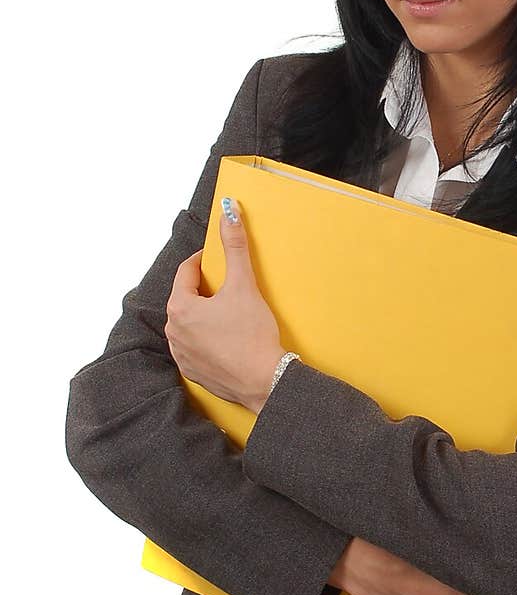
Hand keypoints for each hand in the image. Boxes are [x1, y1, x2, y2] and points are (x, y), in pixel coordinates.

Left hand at [164, 195, 284, 412]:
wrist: (264, 381)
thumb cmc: (252, 335)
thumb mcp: (244, 285)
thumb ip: (235, 247)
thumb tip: (229, 213)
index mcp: (179, 308)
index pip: (186, 272)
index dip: (203, 261)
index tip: (217, 258)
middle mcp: (173, 332)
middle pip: (186, 298)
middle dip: (205, 289)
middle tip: (228, 286)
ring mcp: (181, 354)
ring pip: (189, 323)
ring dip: (204, 315)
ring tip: (229, 313)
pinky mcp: (193, 372)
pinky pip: (195, 346)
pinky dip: (207, 338)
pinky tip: (227, 337)